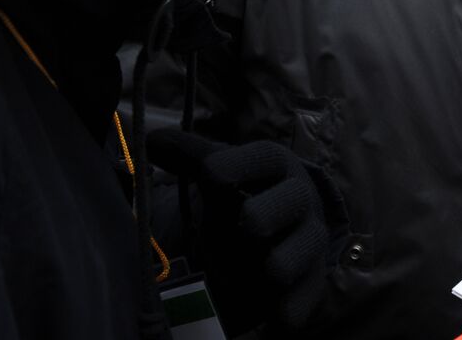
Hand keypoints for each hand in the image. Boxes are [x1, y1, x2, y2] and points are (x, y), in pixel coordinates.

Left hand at [147, 128, 346, 333]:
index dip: (239, 165)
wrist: (282, 228)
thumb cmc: (243, 193)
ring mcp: (306, 238)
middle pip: (291, 199)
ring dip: (287, 259)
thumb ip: (189, 158)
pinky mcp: (309, 276)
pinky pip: (308, 290)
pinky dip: (295, 306)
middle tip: (249, 223)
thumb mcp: (220, 172)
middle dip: (271, 211)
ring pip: (305, 245)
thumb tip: (152, 141)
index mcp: (274, 167)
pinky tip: (279, 320)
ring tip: (271, 271)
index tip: (209, 174)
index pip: (264, 158)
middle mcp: (297, 198)